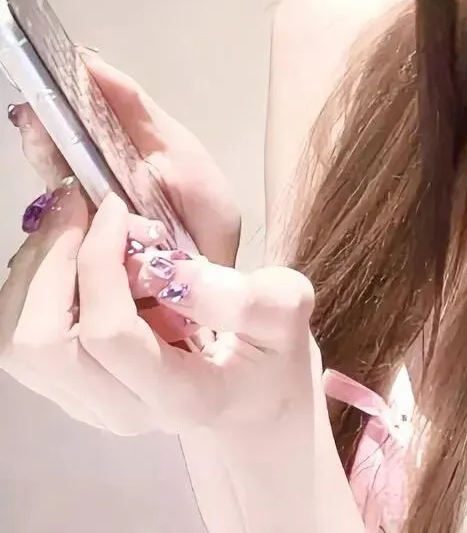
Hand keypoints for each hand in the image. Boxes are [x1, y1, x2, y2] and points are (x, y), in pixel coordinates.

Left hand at [0, 58, 317, 434]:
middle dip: (54, 263)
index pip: (109, 333)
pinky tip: (73, 255)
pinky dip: (35, 289)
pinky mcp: (71, 393)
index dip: (100, 262)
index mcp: (178, 395)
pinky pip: (24, 342)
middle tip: (83, 208)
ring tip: (75, 224)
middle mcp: (121, 411)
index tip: (119, 208)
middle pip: (42, 345)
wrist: (253, 400)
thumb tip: (176, 272)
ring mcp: (89, 408)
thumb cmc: (272, 350)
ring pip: (21, 345)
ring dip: (37, 273)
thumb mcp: (287, 311)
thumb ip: (244, 296)